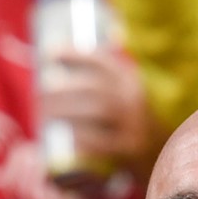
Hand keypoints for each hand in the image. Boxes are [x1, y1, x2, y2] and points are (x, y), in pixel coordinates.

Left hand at [38, 47, 158, 181]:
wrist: (158, 153)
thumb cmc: (126, 120)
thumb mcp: (121, 93)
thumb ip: (102, 76)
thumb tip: (80, 45)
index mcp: (128, 80)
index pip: (102, 60)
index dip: (75, 53)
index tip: (49, 53)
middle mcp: (133, 98)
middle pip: (95, 86)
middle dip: (64, 87)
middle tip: (39, 93)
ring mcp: (134, 124)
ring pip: (99, 110)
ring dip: (67, 110)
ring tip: (43, 114)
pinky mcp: (130, 149)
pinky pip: (104, 142)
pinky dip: (83, 139)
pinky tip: (66, 138)